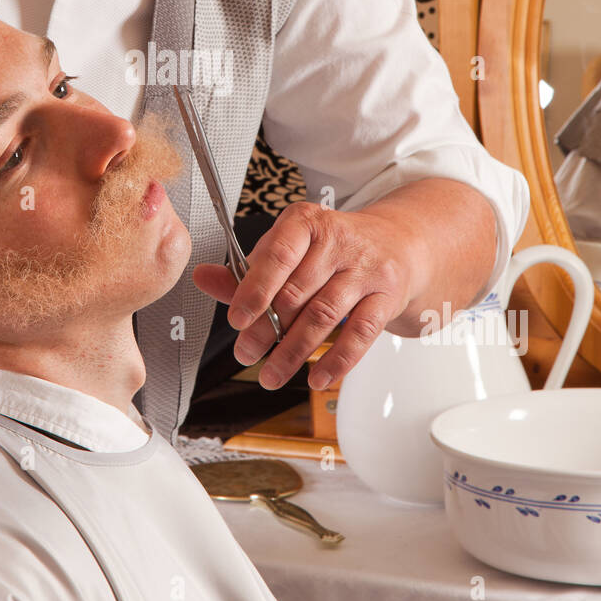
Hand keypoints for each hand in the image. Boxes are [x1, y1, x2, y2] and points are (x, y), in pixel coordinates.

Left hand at [192, 200, 415, 390]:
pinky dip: (336, 360)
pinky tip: (316, 378)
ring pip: (324, 314)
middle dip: (267, 329)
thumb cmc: (332, 248)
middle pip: (297, 291)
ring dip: (293, 351)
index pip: (279, 254)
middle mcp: (339, 240)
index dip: (255, 289)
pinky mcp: (386, 296)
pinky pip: (361, 333)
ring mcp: (366, 268)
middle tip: (246, 353)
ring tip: (271, 375)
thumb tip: (203, 278)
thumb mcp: (291, 249)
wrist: (398, 243)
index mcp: (307, 222)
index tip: (236, 319)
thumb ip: (248, 270)